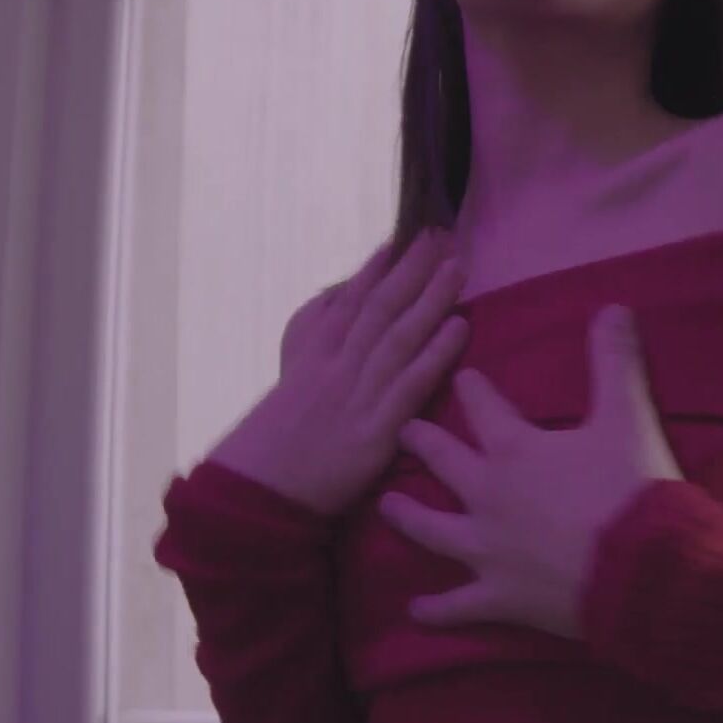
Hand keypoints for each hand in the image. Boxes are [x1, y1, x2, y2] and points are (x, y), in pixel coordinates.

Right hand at [206, 228, 468, 517]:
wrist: (262, 486)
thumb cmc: (280, 434)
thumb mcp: (292, 369)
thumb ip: (315, 329)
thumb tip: (339, 291)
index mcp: (316, 349)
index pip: (354, 298)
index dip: (382, 266)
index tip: (407, 236)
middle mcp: (338, 363)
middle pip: (381, 306)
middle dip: (413, 268)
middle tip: (441, 235)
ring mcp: (359, 392)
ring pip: (400, 335)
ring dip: (432, 298)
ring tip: (457, 267)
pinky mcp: (377, 427)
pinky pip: (412, 383)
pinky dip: (437, 352)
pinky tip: (460, 327)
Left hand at [377, 304, 684, 641]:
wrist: (641, 569)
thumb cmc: (631, 490)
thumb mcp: (627, 418)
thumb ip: (615, 362)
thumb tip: (613, 305)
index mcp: (516, 450)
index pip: (484, 408)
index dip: (472, 390)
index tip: (459, 377)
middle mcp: (488, 496)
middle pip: (444, 463)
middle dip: (421, 443)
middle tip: (400, 430)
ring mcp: (487, 550)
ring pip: (433, 530)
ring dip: (408, 518)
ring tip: (384, 506)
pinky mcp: (499, 597)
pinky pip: (457, 606)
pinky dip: (436, 610)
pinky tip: (416, 611)